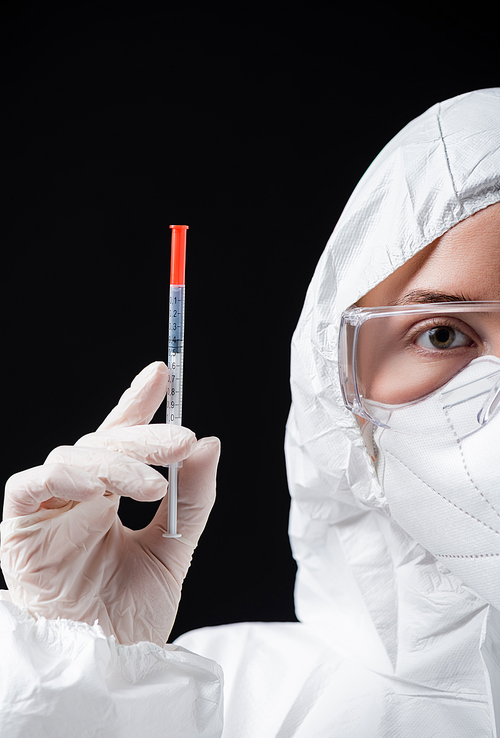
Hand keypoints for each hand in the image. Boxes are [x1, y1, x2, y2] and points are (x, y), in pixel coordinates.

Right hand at [0, 362, 219, 645]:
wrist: (106, 669)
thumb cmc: (131, 616)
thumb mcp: (174, 550)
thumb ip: (192, 498)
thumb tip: (211, 445)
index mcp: (107, 497)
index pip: (120, 440)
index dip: (137, 404)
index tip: (162, 373)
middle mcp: (76, 496)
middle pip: (103, 443)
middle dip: (145, 435)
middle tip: (185, 438)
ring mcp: (46, 510)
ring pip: (73, 456)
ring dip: (117, 462)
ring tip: (155, 484)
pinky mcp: (18, 529)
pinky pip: (32, 486)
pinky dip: (71, 478)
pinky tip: (106, 493)